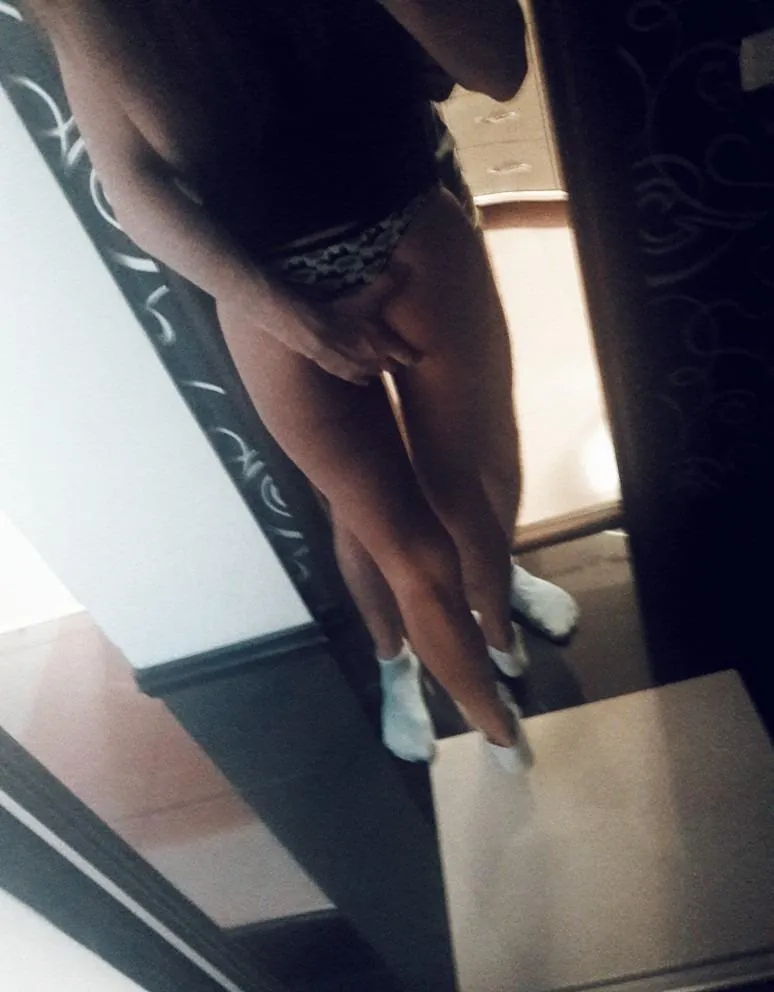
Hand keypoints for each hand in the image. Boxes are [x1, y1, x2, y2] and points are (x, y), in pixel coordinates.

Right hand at [238, 263, 421, 384]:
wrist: (314, 332)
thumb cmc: (343, 314)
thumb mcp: (367, 296)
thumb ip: (389, 282)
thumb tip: (407, 266)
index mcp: (386, 345)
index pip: (408, 357)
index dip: (413, 356)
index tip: (418, 356)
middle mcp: (376, 362)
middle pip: (393, 368)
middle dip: (395, 362)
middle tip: (394, 355)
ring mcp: (359, 371)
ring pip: (375, 374)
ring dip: (377, 368)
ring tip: (375, 361)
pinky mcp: (343, 374)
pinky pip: (358, 380)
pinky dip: (360, 374)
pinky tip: (359, 370)